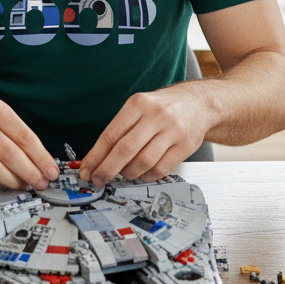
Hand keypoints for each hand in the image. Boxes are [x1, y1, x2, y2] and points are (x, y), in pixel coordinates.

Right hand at [0, 96, 58, 190]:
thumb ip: (16, 133)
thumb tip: (40, 161)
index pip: (25, 137)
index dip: (41, 158)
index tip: (51, 171)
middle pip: (11, 155)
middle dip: (31, 173)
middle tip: (42, 183)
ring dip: (14, 181)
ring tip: (24, 185)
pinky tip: (5, 183)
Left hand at [78, 88, 209, 187]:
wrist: (198, 103)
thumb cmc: (163, 107)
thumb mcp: (139, 106)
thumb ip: (120, 129)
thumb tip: (96, 158)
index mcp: (138, 104)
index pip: (111, 134)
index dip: (95, 156)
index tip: (86, 170)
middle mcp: (156, 116)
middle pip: (125, 149)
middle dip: (107, 169)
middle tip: (97, 180)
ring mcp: (172, 131)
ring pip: (143, 162)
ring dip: (127, 174)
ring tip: (122, 173)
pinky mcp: (185, 146)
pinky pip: (160, 169)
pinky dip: (146, 176)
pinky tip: (141, 173)